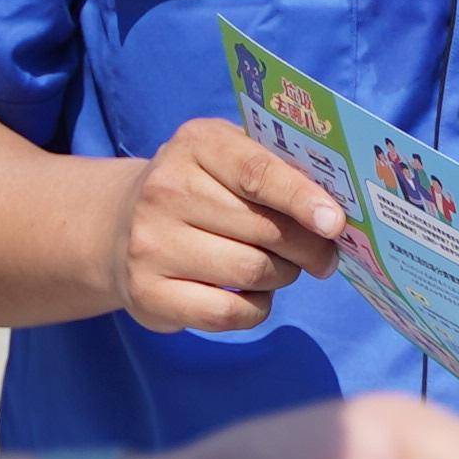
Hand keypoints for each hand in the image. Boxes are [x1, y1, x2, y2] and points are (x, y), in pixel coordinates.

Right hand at [118, 117, 359, 334]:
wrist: (120, 225)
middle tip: (325, 253)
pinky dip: (256, 308)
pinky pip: (229, 313)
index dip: (302, 198)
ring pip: (251, 272)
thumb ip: (280, 169)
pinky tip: (253, 294)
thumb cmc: (202, 188)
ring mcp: (151, 245)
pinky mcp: (148, 294)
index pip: (257, 172)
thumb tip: (339, 209)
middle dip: (308, 246)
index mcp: (195, 145)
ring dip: (283, 275)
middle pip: (263, 229)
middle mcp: (164, 191)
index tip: (335, 222)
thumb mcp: (231, 158)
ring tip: (282, 267)